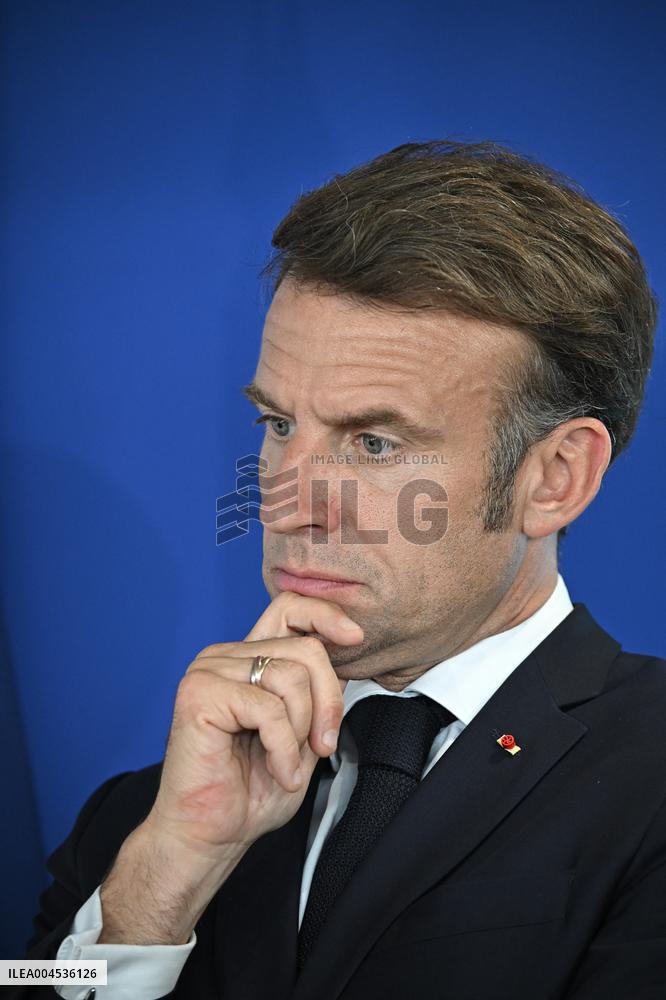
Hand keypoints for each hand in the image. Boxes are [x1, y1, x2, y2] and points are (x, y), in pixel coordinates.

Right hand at [148, 591, 363, 852]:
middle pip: (305, 649)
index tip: (355, 639)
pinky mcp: (199, 694)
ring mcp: (209, 671)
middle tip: (322, 746)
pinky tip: (276, 772)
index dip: (326, 615)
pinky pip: (268, 709)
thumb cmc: (250, 791)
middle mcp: (226, 656)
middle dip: (328, 702)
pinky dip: (282, 748)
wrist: (209, 835)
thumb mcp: (302, 735)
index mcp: (248, 660)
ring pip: (292, 677)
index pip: (289, 608)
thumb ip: (317, 694)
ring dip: (301, 731)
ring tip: (285, 763)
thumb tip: (344, 658)